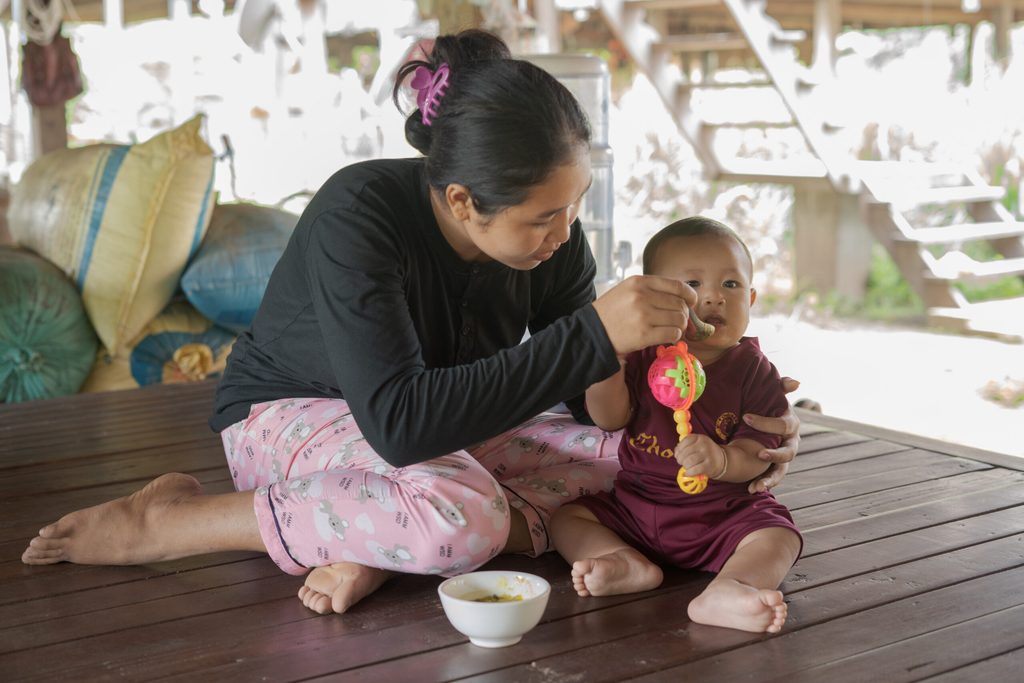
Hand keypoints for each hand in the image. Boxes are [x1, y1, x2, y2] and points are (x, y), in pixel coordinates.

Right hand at [592, 275, 696, 355]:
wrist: (591, 332)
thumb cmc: (611, 312)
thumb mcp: (627, 291)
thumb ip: (652, 290)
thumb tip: (684, 299)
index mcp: (639, 282)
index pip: (677, 286)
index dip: (690, 295)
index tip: (692, 302)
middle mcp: (642, 296)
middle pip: (680, 305)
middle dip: (684, 315)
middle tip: (679, 321)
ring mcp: (643, 316)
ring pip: (679, 320)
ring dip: (680, 327)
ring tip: (671, 329)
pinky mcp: (644, 334)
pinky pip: (672, 334)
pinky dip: (674, 336)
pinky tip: (666, 336)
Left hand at [674, 433, 725, 478]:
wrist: (721, 460)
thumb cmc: (705, 452)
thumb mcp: (698, 444)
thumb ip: (687, 445)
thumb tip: (676, 451)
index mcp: (700, 438)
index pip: (686, 441)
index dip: (679, 448)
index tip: (677, 454)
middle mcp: (704, 445)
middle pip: (685, 452)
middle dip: (680, 459)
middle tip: (680, 462)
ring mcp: (707, 455)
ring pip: (689, 461)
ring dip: (685, 465)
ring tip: (686, 466)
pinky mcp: (709, 466)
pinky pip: (694, 470)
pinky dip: (689, 472)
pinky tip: (689, 472)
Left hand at [743, 377, 800, 493]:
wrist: (765, 424)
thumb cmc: (768, 407)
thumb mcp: (773, 397)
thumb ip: (780, 388)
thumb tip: (795, 382)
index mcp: (790, 425)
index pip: (783, 425)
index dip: (766, 422)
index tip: (745, 417)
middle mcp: (791, 443)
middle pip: (789, 452)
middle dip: (775, 454)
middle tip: (760, 455)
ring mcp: (783, 458)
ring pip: (781, 471)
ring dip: (770, 479)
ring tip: (756, 485)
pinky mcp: (775, 468)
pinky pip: (771, 478)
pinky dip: (763, 484)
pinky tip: (751, 489)